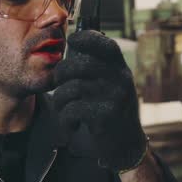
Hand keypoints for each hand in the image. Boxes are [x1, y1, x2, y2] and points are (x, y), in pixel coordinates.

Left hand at [53, 30, 147, 171]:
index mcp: (120, 68)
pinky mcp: (107, 116)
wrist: (124, 144)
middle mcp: (121, 79)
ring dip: (60, 99)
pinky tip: (70, 123)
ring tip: (62, 108)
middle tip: (57, 83)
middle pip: (82, 65)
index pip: (106, 45)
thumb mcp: (107, 84)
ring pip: (73, 88)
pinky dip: (65, 118)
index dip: (87, 38)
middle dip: (61, 73)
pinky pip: (73, 110)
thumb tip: (72, 41)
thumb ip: (94, 66)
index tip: (72, 40)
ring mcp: (116, 97)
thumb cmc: (108, 109)